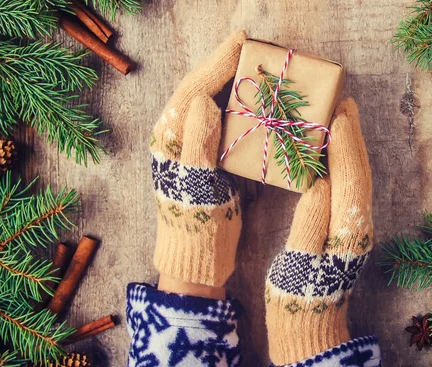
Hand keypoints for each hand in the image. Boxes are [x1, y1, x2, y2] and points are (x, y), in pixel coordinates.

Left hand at [150, 31, 246, 297]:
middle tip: (254, 48)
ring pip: (215, 105)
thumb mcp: (194, 187)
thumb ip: (195, 143)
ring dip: (236, 86)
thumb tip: (205, 98)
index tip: (241, 40)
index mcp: (171, 139)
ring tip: (260, 69)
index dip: (217, 63)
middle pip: (203, 90)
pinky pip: (226, 126)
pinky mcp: (210, 161)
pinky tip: (260, 106)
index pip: (194, 89)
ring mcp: (195, 149)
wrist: (196, 261)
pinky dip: (243, 111)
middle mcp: (179, 138)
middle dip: (226, 67)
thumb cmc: (194, 227)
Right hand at [265, 98, 372, 364]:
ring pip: (356, 180)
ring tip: (341, 120)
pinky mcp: (345, 234)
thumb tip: (317, 183)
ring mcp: (354, 230)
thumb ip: (310, 223)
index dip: (344, 145)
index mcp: (347, 232)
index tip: (338, 113)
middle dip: (353, 138)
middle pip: (359, 173)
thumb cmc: (299, 302)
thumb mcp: (299, 265)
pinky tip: (331, 156)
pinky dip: (343, 166)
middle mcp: (357, 227)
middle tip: (345, 104)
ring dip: (351, 149)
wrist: (312, 334)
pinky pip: (348, 191)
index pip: (349, 179)